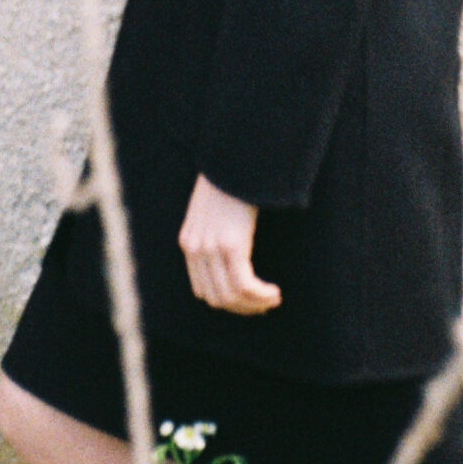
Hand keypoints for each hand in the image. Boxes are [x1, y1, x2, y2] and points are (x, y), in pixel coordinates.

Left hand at [179, 174, 281, 314]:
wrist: (234, 155)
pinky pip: (244, 285)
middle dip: (242, 308)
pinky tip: (274, 292)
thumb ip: (215, 233)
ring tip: (272, 299)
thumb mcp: (213, 210)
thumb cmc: (231, 180)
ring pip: (231, 296)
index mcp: (188, 241)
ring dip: (254, 305)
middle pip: (216, 298)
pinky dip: (260, 295)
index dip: (227, 301)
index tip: (249, 301)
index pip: (202, 290)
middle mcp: (195, 248)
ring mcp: (211, 247)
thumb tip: (236, 259)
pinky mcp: (230, 244)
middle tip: (265, 305)